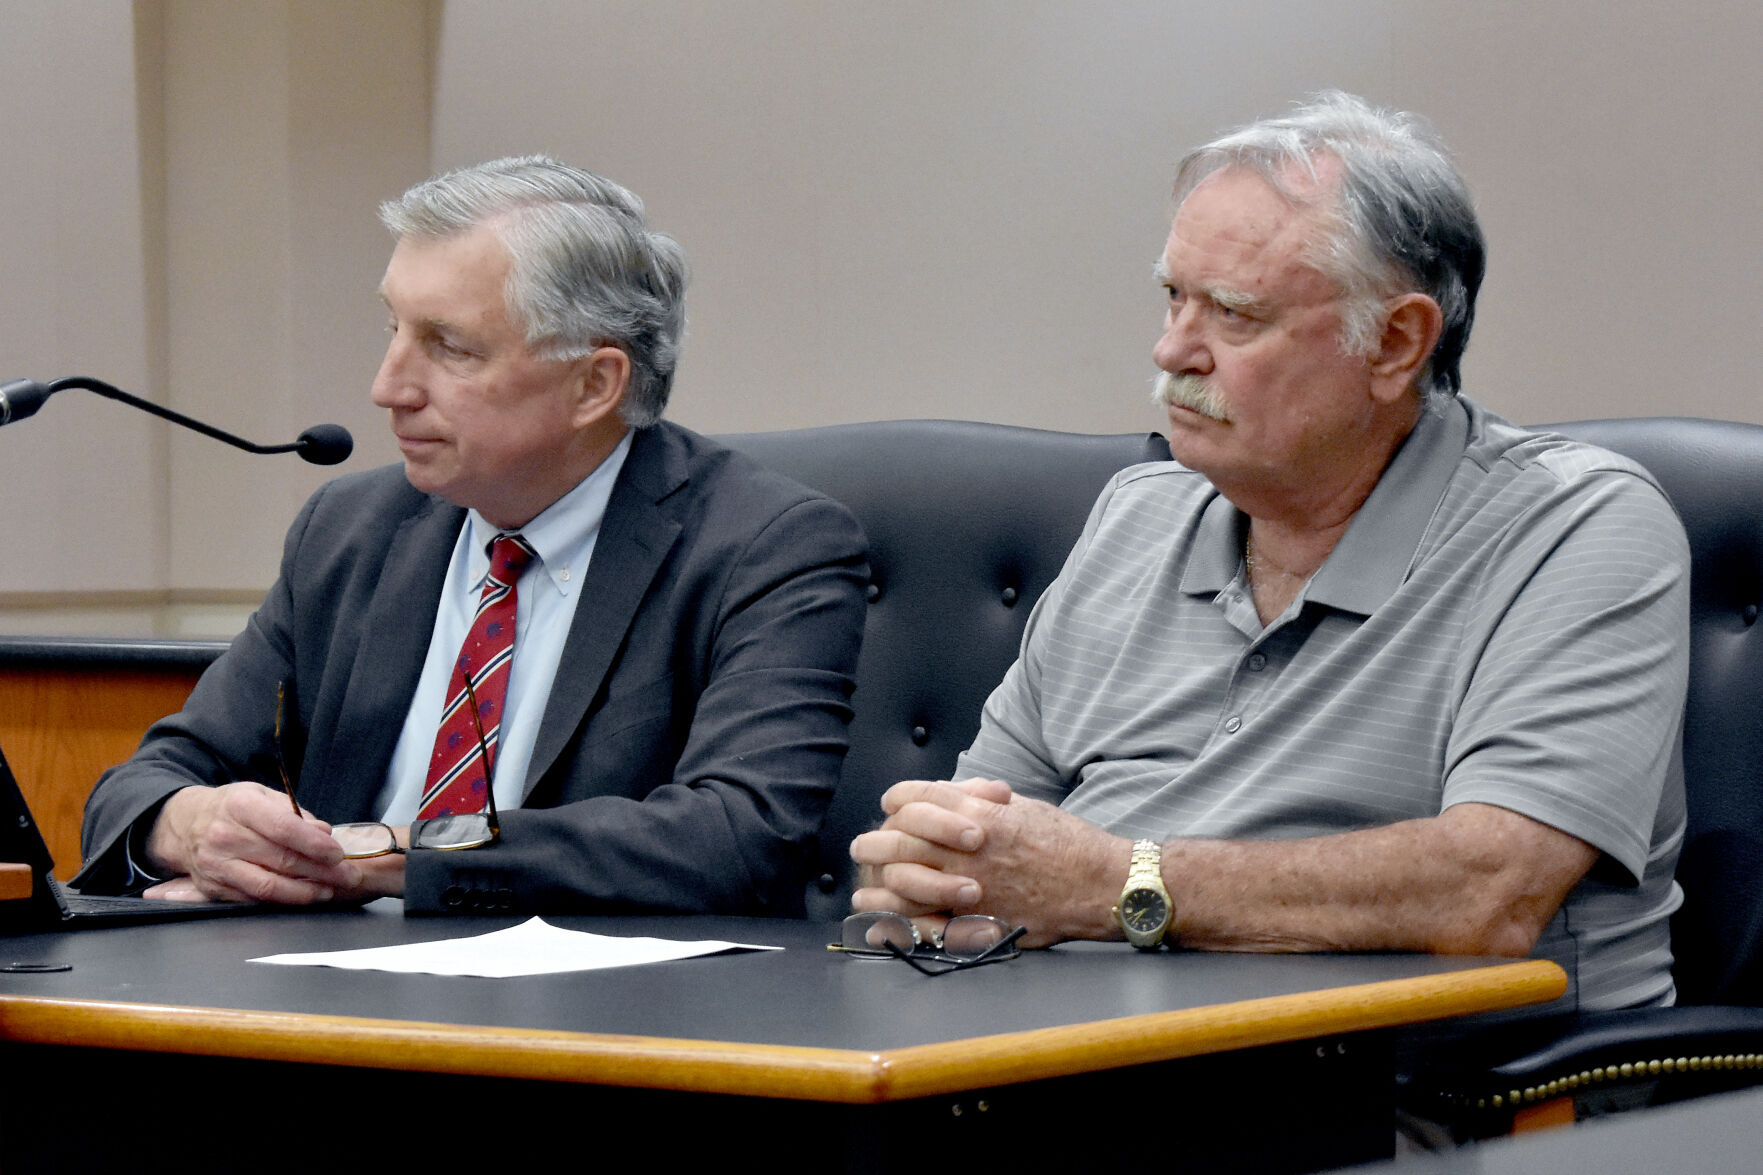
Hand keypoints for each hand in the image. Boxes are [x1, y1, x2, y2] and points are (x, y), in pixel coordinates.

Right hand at [143, 782, 365, 904]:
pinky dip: (281, 901)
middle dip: (322, 872)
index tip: (339, 853)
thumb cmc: (233, 808)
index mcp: (240, 806)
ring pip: (267, 886)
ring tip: (328, 891)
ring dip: (304, 892)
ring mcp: (216, 865)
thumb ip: (295, 814)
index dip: (314, 844)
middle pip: (281, 860)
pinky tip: (301, 896)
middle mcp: (224, 836)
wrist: (185, 823)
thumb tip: (325, 833)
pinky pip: (252, 899)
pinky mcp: (212, 887)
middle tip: (349, 876)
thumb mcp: (262, 796)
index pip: (283, 828)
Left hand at [849, 778, 1131, 947]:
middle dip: (877, 838)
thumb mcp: (1024, 806)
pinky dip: (895, 917)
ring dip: (878, 875)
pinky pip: (923, 919)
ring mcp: (971, 885)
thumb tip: (951, 793)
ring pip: (905, 876)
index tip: (891, 804)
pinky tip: (878, 915)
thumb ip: (983, 800)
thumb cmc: (1068, 844)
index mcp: (981, 813)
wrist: (1101, 885)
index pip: (920, 798)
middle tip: (864, 843)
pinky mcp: (978, 920)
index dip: (899, 799)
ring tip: (866, 877)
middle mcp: (970, 848)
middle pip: (902, 837)